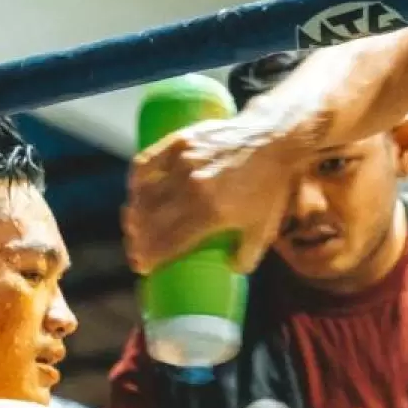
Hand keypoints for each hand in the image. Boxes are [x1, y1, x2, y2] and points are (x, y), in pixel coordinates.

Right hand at [122, 118, 293, 274]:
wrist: (274, 138)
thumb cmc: (269, 187)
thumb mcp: (263, 229)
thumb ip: (247, 256)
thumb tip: (228, 269)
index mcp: (211, 213)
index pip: (168, 242)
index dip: (150, 257)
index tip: (142, 266)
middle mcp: (193, 188)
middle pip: (150, 222)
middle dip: (137, 241)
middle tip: (135, 249)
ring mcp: (183, 163)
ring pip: (144, 195)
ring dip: (133, 214)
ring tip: (134, 225)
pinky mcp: (180, 143)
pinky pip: (145, 164)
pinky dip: (135, 181)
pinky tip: (135, 191)